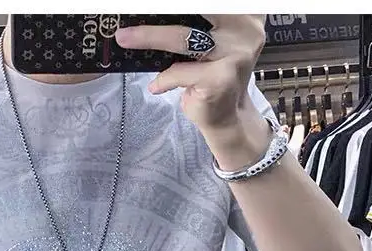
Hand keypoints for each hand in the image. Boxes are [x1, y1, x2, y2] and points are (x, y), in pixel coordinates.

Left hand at [116, 15, 268, 166]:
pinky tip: (156, 86)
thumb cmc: (213, 77)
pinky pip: (180, 71)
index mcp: (243, 13)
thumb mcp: (206, 42)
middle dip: (159, 11)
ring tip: (126, 38)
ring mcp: (235, 54)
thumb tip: (152, 11)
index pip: (207, 2)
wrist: (227, 117)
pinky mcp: (221, 78)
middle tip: (132, 9)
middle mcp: (244, 29)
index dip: (178, 2)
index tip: (146, 2)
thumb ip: (191, 23)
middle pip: (194, 11)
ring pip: (182, 38)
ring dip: (149, 37)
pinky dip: (164, 78)